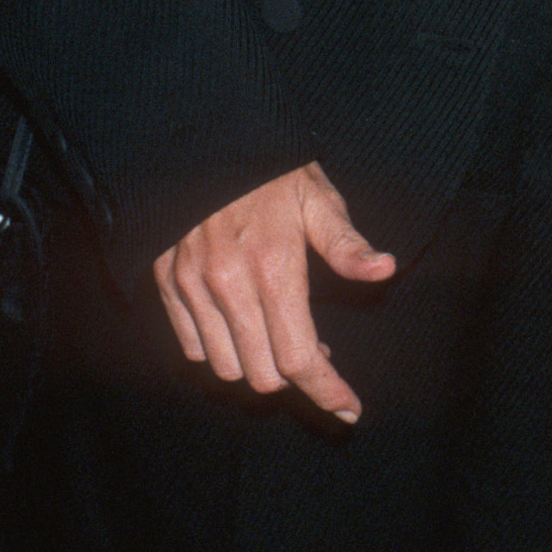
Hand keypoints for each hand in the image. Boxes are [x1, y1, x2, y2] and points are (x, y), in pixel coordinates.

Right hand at [152, 162, 396, 422]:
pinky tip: (241, 326)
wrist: (204, 143)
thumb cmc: (271, 172)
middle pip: (263, 375)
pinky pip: (192, 347)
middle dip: (294, 375)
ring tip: (278, 334)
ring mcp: (193, 287)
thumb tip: (385, 269)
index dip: (327, 391)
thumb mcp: (317, 198)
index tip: (349, 409)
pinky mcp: (167, 284)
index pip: (300, 357)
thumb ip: (347, 243)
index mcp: (274, 267)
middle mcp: (228, 285)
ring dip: (257, 364)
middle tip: (315, 348)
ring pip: (225, 368)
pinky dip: (220, 350)